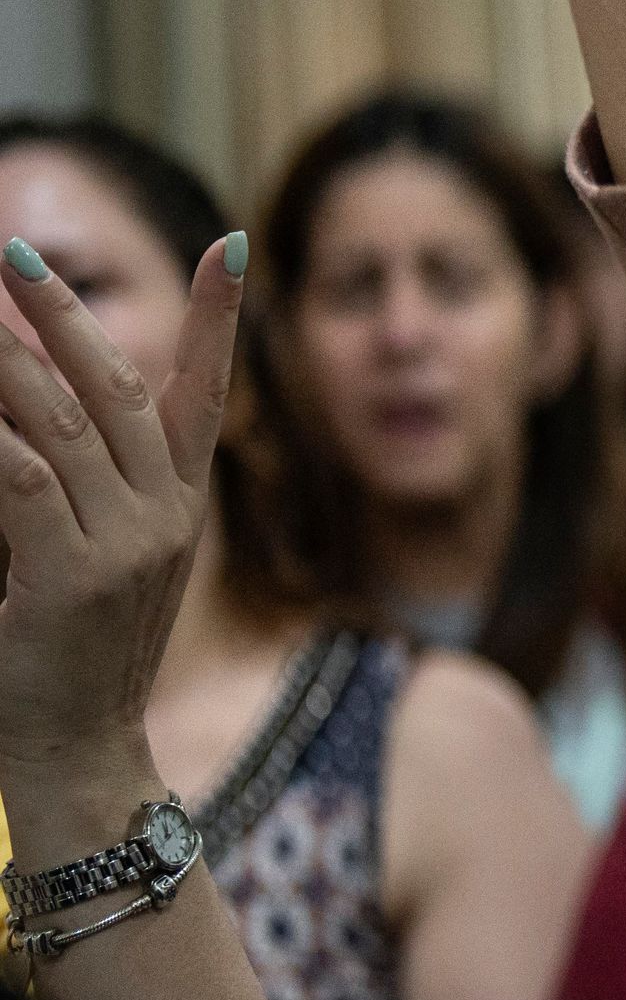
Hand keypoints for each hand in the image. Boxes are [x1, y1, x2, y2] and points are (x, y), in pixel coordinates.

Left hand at [0, 233, 242, 803]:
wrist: (75, 756)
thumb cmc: (64, 660)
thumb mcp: (92, 562)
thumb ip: (76, 490)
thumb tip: (29, 415)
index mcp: (179, 510)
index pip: (205, 394)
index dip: (218, 317)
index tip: (230, 244)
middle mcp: (167, 518)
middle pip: (123, 388)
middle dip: (68, 315)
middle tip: (16, 255)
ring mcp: (128, 546)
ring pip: (66, 424)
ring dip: (9, 361)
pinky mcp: (75, 576)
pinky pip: (23, 482)